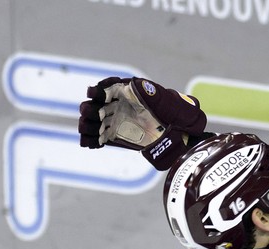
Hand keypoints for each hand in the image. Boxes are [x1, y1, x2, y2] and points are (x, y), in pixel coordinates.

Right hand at [78, 77, 206, 169]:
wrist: (181, 133)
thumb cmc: (175, 112)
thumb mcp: (166, 99)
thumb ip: (152, 92)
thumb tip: (138, 84)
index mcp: (128, 92)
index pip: (108, 88)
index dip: (99, 90)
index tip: (94, 93)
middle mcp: (119, 105)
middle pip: (97, 105)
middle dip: (91, 109)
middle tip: (91, 113)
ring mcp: (116, 121)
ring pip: (95, 121)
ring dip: (88, 124)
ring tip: (87, 129)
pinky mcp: (116, 136)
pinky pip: (99, 138)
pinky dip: (92, 140)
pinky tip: (89, 143)